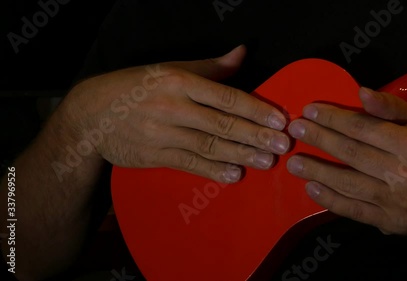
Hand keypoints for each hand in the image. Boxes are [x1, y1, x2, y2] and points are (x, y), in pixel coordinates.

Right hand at [58, 45, 289, 182]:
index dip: (255, 109)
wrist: (91, 114)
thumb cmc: (135, 87)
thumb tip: (242, 52)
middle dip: (255, 135)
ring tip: (266, 161)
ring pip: (208, 145)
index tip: (279, 119)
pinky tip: (233, 175)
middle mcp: (172, 107)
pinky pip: (188, 164)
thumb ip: (210, 67)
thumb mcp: (169, 68)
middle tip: (282, 145)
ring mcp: (162, 133)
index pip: (226, 96)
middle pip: (221, 123)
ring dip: (240, 154)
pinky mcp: (154, 156)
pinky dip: (212, 170)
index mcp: (178, 81)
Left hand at [286, 87, 406, 234]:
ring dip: (316, 172)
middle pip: (352, 153)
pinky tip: (311, 188)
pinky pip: (353, 209)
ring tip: (294, 163)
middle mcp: (406, 173)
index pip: (363, 128)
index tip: (309, 111)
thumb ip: (390, 106)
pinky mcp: (390, 222)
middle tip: (295, 131)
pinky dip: (329, 199)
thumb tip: (361, 92)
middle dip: (319, 139)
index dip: (333, 118)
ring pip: (348, 183)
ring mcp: (397, 201)